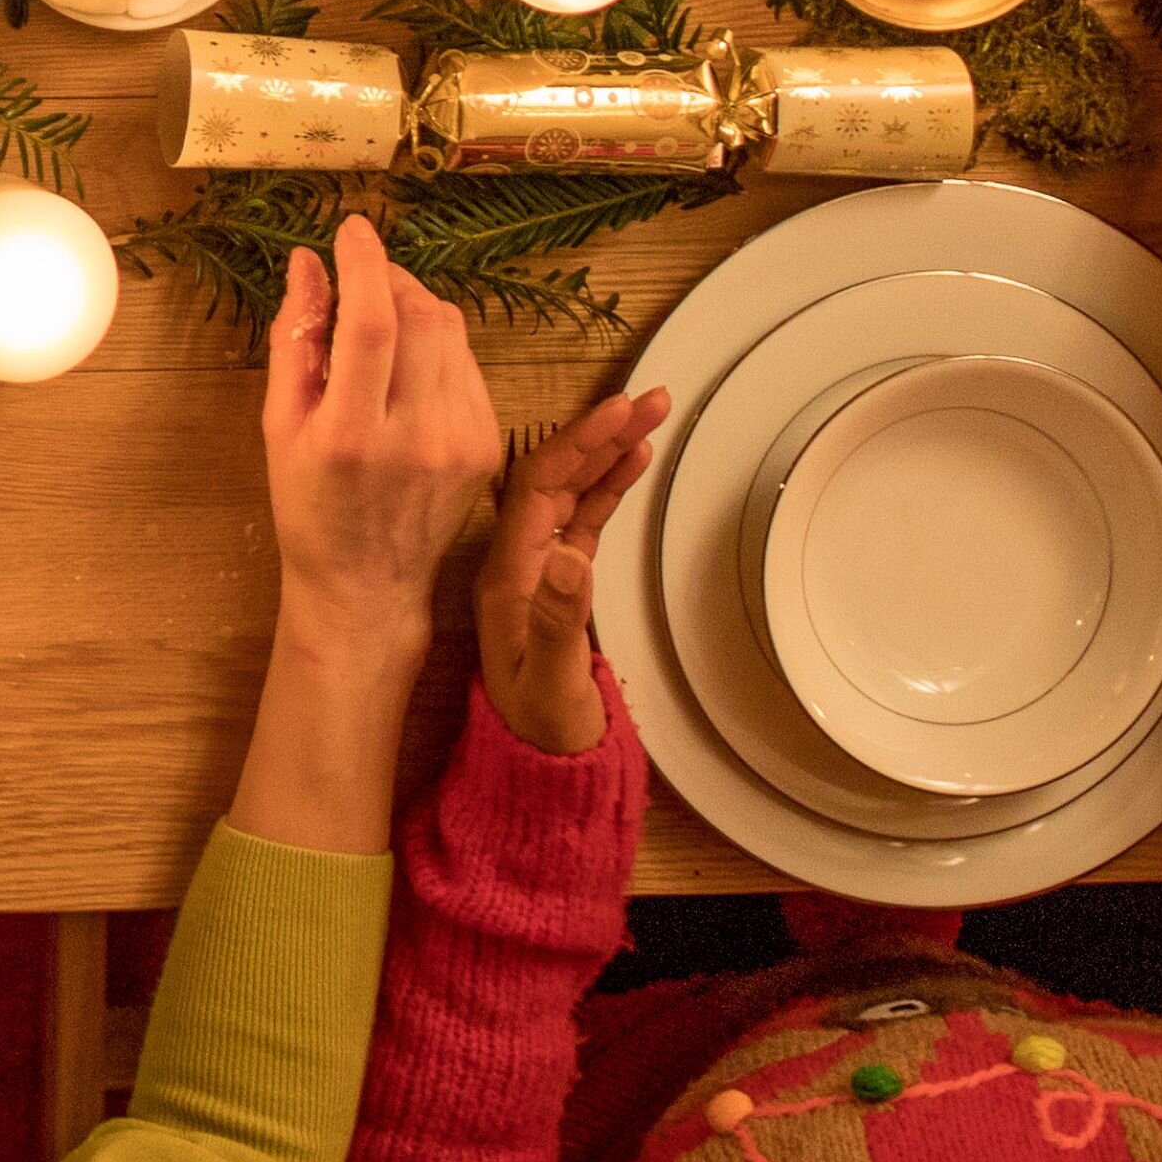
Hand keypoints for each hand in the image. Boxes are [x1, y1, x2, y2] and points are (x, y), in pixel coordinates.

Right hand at [260, 216, 504, 663]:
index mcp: (351, 434)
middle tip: (361, 277)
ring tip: (382, 320)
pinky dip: (438, 346)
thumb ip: (294, 339)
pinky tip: (410, 368)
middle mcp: (416, 436)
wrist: (368, 584)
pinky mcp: (488, 444)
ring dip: (416, 305)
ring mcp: (462, 441)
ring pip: (452, 331)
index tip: (351, 230)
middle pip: (420, 317)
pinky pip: (467, 363)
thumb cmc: (309, 507)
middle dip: (390, 279)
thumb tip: (306, 262)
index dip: (364, 264)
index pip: (371, 323)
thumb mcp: (280, 425)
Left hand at [475, 387, 668, 756]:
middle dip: (601, 433)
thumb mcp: (552, 683)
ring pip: (573, 490)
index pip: (537, 488)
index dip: (576, 444)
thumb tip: (570, 555)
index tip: (617, 411)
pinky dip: (610, 484)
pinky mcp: (562, 578)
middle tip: (652, 397)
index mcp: (507, 574)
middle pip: (555, 476)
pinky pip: (584, 516)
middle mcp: (517, 561)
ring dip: (610, 450)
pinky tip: (636, 459)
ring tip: (654, 412)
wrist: (536, 764)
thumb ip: (560, 621)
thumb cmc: (541, 731)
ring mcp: (540, 567)